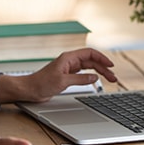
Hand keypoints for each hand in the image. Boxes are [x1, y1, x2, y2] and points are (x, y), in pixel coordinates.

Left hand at [0, 48, 117, 102]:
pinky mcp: (67, 76)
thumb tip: (94, 77)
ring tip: (109, 79)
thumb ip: (80, 79)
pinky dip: (91, 77)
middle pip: (91, 61)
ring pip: (88, 68)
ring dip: (99, 72)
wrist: (29, 90)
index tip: (111, 65)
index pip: (89, 54)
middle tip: (113, 77)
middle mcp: (69, 61)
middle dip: (103, 67)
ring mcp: (68, 69)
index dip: (101, 58)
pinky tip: (97, 81)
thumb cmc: (41, 83)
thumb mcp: (63, 82)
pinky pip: (83, 74)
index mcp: (68, 58)